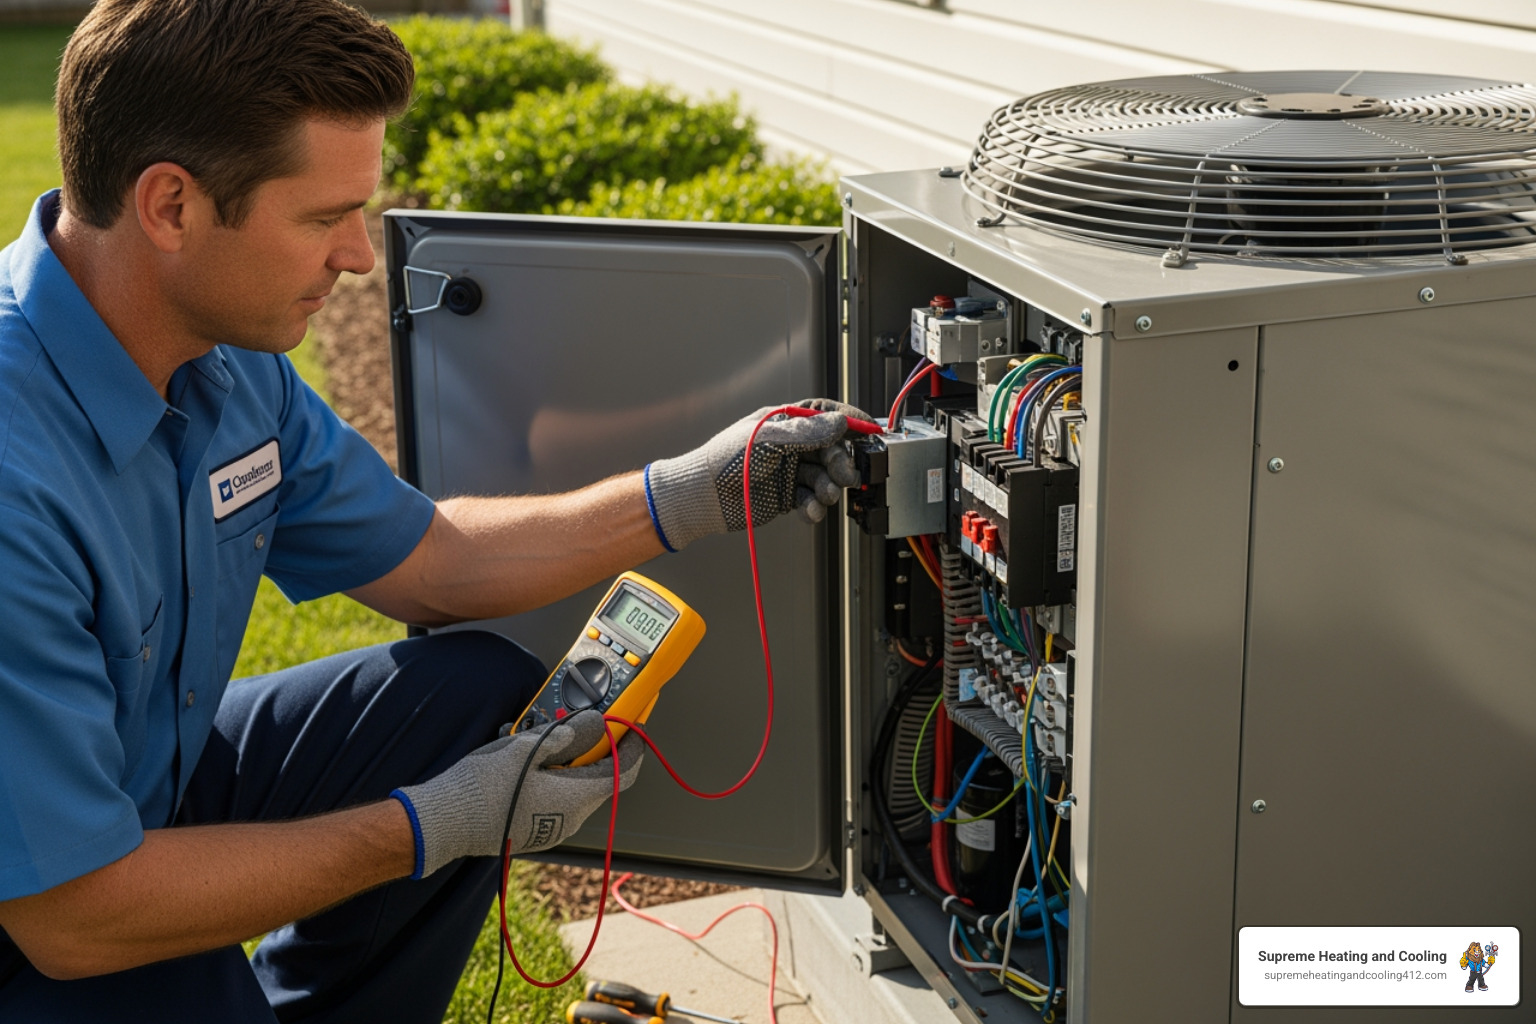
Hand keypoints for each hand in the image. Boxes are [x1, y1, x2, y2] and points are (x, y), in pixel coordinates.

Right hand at [391, 710, 641, 877]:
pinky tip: (533, 759)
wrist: (442, 823)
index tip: (634, 727)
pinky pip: (556, 800)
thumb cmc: (481, 788)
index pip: (623, 774)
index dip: (634, 748)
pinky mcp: (533, 830)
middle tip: (586, 722)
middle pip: (600, 780)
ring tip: (550, 736)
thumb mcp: (525, 749)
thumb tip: (593, 725)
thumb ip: (564, 736)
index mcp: (575, 801)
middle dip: (597, 749)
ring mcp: (551, 828)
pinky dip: (555, 777)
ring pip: (576, 789)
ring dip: (573, 762)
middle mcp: (569, 820)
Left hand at [645, 398, 872, 550]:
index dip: (849, 420)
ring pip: (824, 476)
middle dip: (841, 462)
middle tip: (845, 475)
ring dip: (829, 487)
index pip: (825, 414)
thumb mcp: (768, 439)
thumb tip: (838, 422)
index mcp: (785, 422)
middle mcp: (790, 445)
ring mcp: (788, 470)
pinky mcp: (786, 496)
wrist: (704, 497)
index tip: (870, 430)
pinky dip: (814, 507)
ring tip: (824, 495)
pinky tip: (810, 510)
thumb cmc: (724, 460)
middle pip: (831, 449)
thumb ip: (807, 432)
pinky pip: (811, 499)